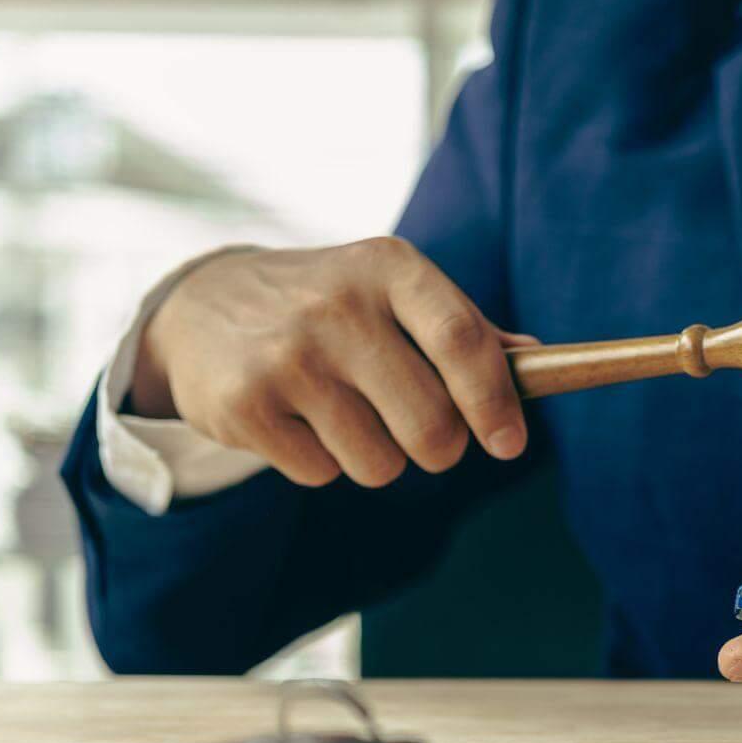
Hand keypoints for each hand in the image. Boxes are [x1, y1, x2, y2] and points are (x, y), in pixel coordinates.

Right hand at [128, 240, 534, 487]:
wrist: (201, 306)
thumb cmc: (326, 305)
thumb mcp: (390, 292)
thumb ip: (464, 328)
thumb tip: (540, 361)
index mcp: (388, 268)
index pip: (462, 341)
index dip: (494, 402)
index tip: (509, 444)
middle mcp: (336, 307)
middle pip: (430, 425)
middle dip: (438, 447)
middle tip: (421, 434)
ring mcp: (287, 357)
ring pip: (380, 464)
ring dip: (376, 457)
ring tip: (344, 414)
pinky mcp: (245, 406)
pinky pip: (323, 474)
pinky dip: (321, 462)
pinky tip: (296, 420)